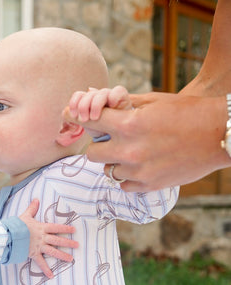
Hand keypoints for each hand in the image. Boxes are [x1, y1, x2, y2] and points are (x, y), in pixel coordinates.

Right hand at [19, 199, 77, 276]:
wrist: (9, 235)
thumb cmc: (16, 225)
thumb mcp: (25, 215)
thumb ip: (32, 208)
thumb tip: (36, 199)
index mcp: (41, 228)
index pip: (56, 227)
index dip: (65, 228)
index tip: (74, 230)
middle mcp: (42, 237)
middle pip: (58, 240)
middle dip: (68, 243)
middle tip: (77, 245)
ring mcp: (38, 246)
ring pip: (53, 251)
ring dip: (62, 255)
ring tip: (71, 259)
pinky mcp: (33, 254)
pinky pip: (41, 262)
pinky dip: (46, 270)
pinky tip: (51, 276)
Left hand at [63, 92, 229, 191]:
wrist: (219, 135)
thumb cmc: (188, 113)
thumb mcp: (154, 101)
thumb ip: (125, 104)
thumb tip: (98, 98)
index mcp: (130, 124)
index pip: (89, 121)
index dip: (76, 117)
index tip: (68, 116)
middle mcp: (130, 150)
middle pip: (91, 153)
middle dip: (97, 145)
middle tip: (107, 140)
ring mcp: (139, 171)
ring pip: (107, 171)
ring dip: (113, 162)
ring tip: (130, 153)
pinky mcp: (148, 186)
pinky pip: (123, 185)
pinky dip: (127, 177)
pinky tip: (138, 166)